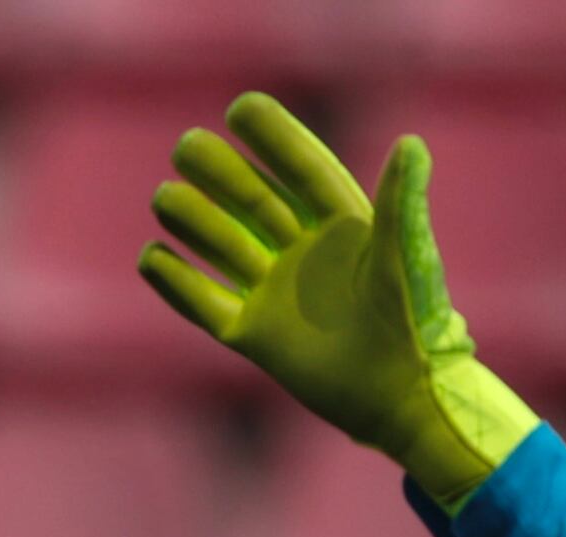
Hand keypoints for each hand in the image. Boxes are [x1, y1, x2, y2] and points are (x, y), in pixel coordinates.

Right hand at [138, 94, 537, 509]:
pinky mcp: (255, 337)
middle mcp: (305, 253)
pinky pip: (206, 304)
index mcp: (343, 225)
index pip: (301, 170)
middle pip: (252, 201)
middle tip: (187, 146)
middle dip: (220, 172)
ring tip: (163, 197)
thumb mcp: (404, 258)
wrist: (400, 398)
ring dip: (192, 220)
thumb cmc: (415, 326)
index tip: (241, 108)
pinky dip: (178, 284)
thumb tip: (411, 143)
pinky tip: (150, 257)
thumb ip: (401, 203)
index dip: (273, 137)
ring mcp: (276, 293)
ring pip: (223, 246)